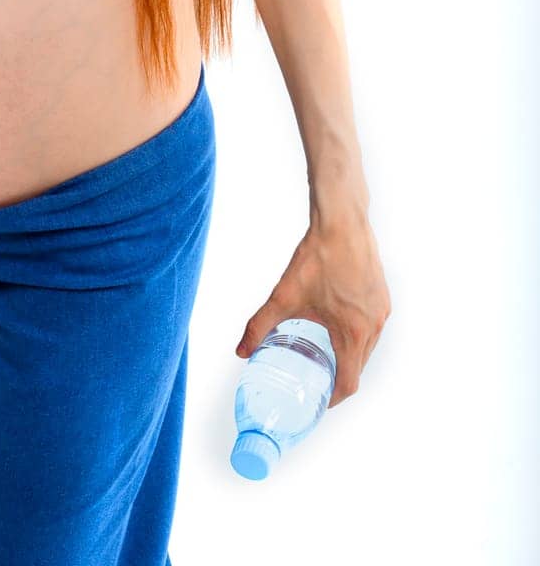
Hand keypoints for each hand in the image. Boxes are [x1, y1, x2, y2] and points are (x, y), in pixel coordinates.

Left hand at [234, 216, 391, 408]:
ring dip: (350, 357)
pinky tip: (340, 326)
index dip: (334, 399)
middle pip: (359, 367)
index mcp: (352, 333)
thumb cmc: (318, 257)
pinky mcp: (383, 296)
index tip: (320, 401)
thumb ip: (260, 325)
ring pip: (368, 348)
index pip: (349, 383)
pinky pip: (374, 328)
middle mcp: (373, 327)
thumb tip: (242, 350)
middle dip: (340, 378)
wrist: (342, 222)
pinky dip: (359, 336)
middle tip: (318, 381)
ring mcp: (382, 311)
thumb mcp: (284, 296)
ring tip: (328, 356)